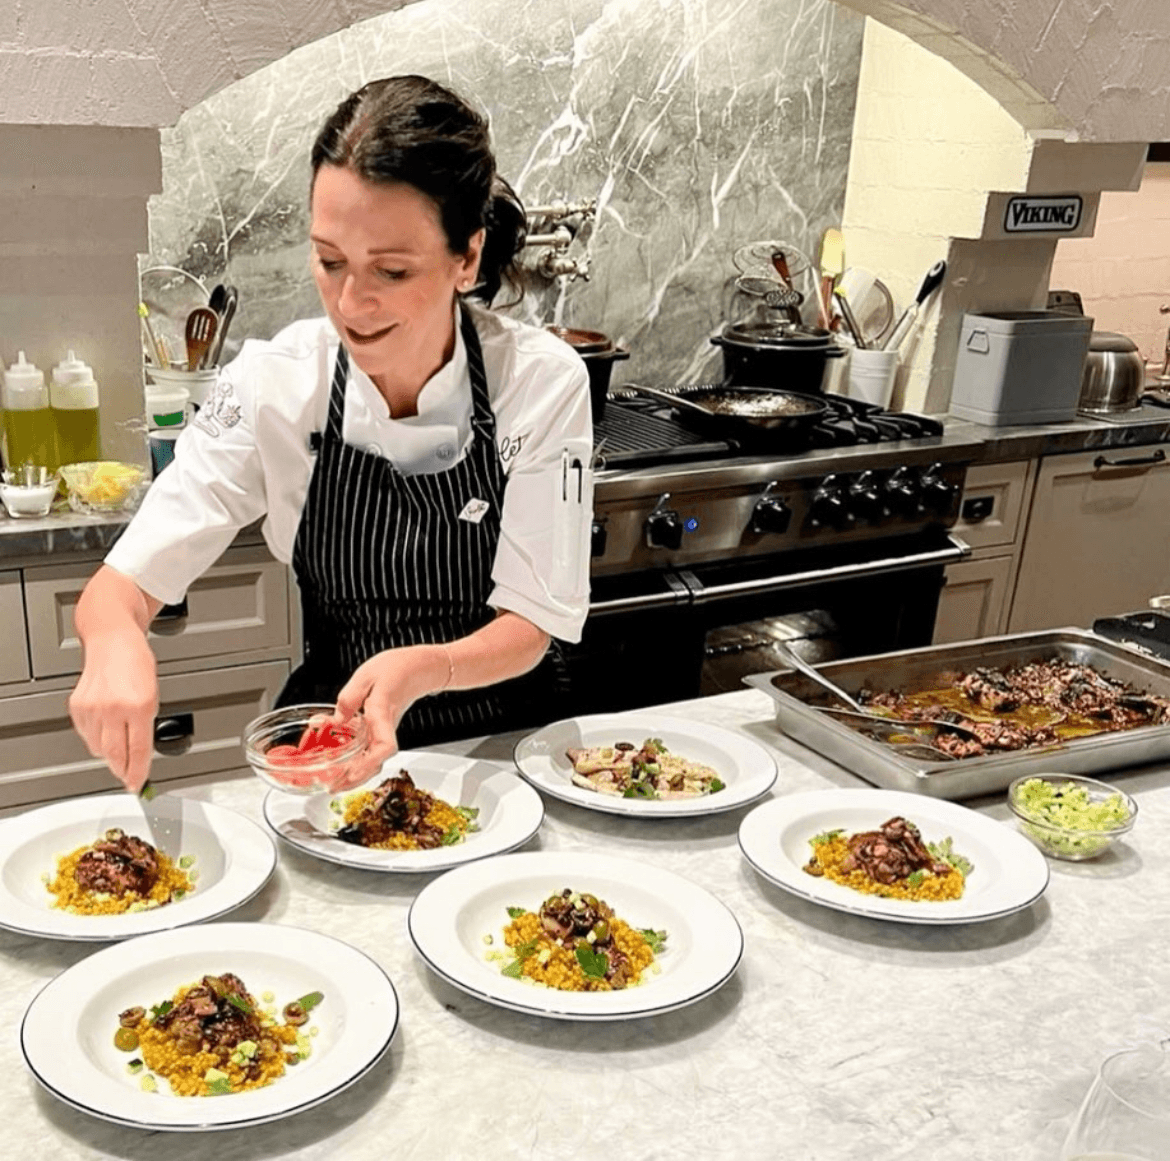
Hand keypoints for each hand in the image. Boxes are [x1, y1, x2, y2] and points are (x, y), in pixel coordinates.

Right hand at [68, 630, 158, 793]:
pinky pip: (86, 735)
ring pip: (98, 748)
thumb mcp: (153, 695)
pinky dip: (96, 737)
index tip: (138, 785)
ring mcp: (92, 708)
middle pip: (114, 754)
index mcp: (139, 706)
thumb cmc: (137, 664)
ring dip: (109, 752)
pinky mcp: (77, 708)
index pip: (138, 750)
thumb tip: (141, 755)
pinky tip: (105, 726)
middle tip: (128, 776)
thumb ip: (146, 725)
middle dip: (122, 769)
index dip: (138, 772)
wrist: (113, 642)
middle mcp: (114, 708)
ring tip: (119, 741)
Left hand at [330, 644, 448, 786]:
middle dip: (355, 779)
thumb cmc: (397, 668)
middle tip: (333, 787)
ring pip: (375, 761)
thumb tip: (335, 720)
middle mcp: (386, 727)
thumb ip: (348, 698)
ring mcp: (386, 731)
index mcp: (383, 712)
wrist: (419, 668)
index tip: (352, 772)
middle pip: (377, 762)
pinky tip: (344, 764)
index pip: (384, 745)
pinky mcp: (383, 730)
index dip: (370, 762)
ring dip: (356, 776)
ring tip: (334, 782)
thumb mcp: (365, 676)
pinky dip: (358, 763)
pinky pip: (372, 752)